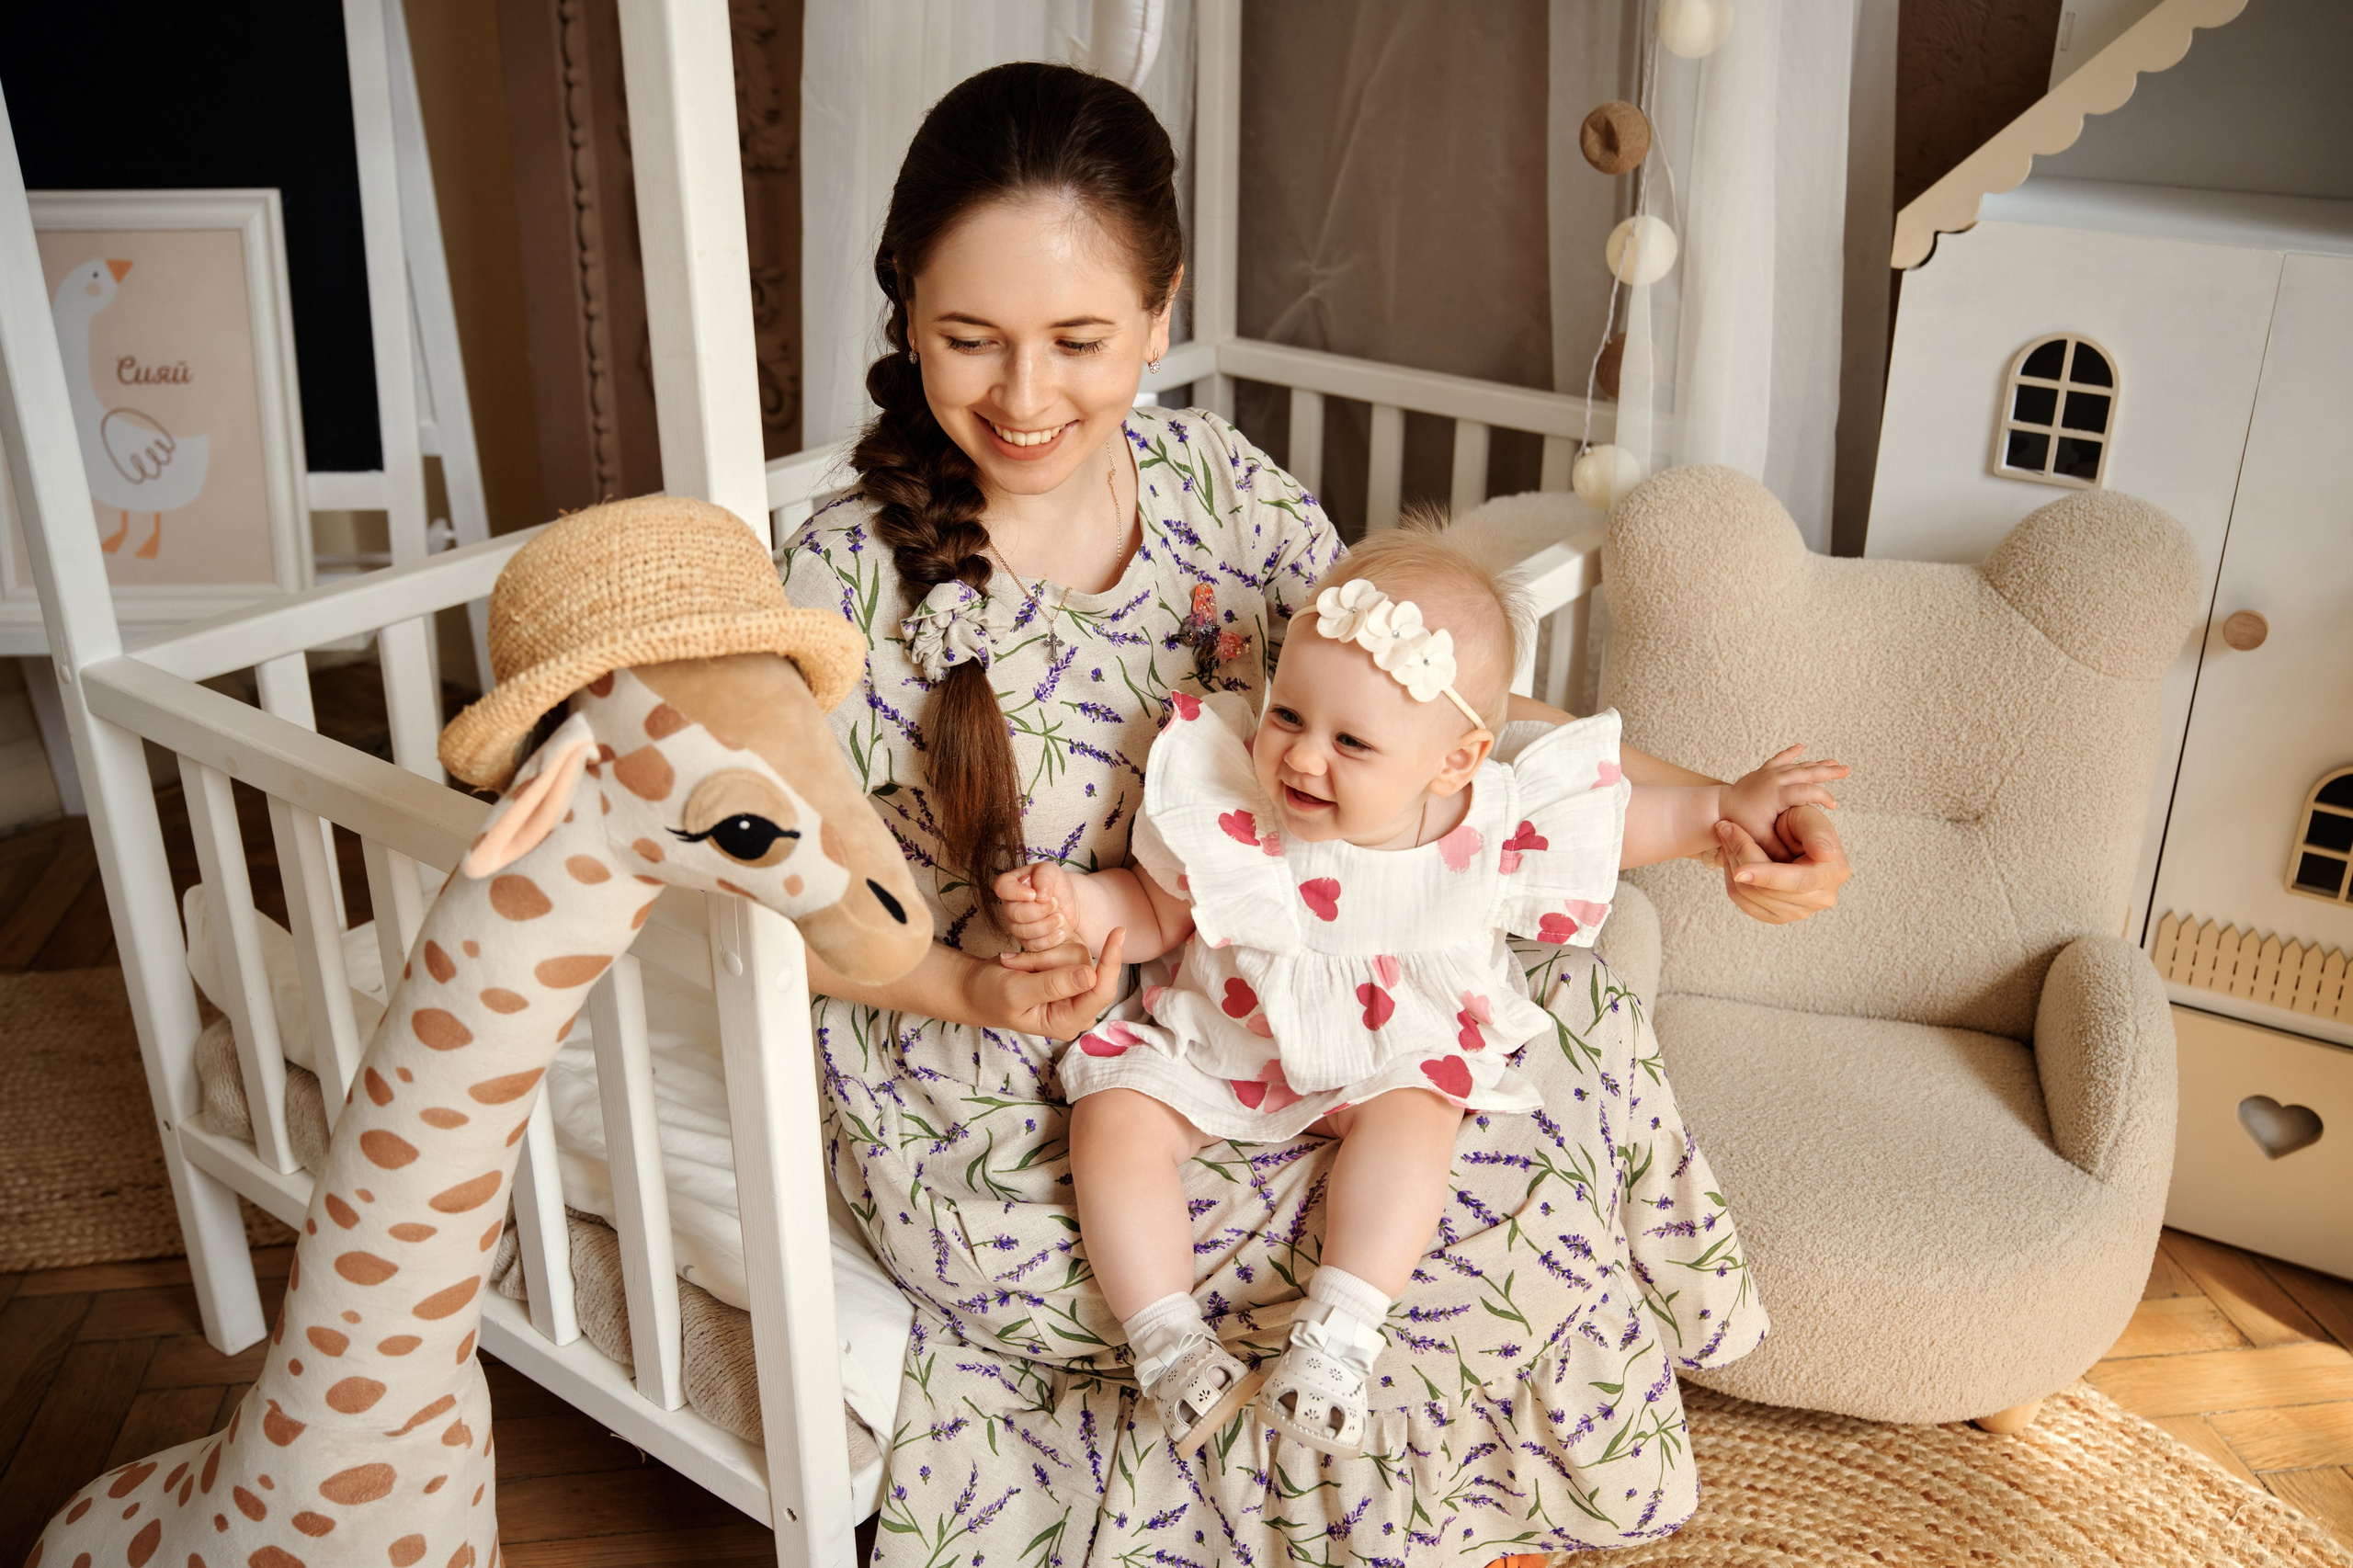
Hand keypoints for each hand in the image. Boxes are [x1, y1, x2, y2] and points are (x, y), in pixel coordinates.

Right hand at [965, 928, 1129, 1040]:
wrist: (975, 989)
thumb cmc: (989, 995)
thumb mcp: (1015, 991)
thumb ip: (1052, 985)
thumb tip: (1090, 976)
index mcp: (1067, 1022)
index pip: (1100, 992)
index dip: (1111, 962)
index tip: (1118, 932)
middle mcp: (1077, 1010)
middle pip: (1085, 969)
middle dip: (1051, 960)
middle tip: (1016, 965)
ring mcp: (1074, 992)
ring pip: (1076, 957)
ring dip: (1043, 956)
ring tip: (1016, 966)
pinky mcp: (1069, 976)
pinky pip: (1067, 951)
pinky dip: (1043, 953)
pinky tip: (1023, 964)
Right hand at [993, 862, 1076, 951]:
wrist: (1069, 903)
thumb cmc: (1056, 884)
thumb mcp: (1053, 871)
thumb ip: (1044, 877)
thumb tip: (1039, 895)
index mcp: (1011, 884)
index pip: (1002, 888)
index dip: (1016, 893)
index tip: (1034, 894)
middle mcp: (1009, 906)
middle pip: (1015, 913)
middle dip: (1039, 910)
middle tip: (1055, 903)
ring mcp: (1016, 925)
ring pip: (1023, 931)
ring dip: (1046, 925)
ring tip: (1061, 918)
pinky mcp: (1026, 941)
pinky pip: (1032, 945)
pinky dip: (1049, 940)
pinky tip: (1061, 932)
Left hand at [1714, 804, 1850, 924]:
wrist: (1792, 835)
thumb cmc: (1801, 821)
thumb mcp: (1809, 817)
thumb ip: (1816, 833)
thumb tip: (1824, 855)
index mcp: (1833, 872)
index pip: (1797, 882)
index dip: (1767, 877)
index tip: (1739, 871)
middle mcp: (1821, 897)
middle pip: (1769, 891)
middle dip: (1741, 858)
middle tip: (1724, 828)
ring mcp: (1801, 911)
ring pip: (1753, 897)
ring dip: (1733, 865)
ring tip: (1727, 839)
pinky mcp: (1780, 916)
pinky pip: (1746, 904)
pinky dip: (1733, 880)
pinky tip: (1732, 858)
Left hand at [1719, 745, 1846, 858]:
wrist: (1714, 809)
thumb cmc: (1739, 826)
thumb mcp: (1761, 841)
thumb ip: (1781, 851)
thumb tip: (1801, 863)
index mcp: (1776, 794)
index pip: (1806, 791)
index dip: (1822, 796)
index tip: (1834, 805)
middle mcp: (1773, 779)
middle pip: (1806, 772)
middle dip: (1827, 771)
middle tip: (1847, 769)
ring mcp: (1767, 773)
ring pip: (1796, 765)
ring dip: (1815, 764)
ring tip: (1834, 763)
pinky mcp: (1761, 772)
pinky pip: (1779, 760)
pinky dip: (1790, 754)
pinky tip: (1800, 747)